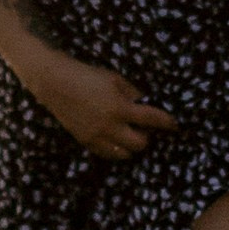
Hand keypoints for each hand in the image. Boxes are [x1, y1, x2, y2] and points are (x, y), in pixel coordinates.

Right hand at [37, 56, 177, 160]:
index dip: (166, 123)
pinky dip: (116, 149)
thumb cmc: (86, 75)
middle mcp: (109, 126)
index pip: (151, 119)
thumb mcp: (114, 79)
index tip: (174, 125)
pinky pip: (107, 154)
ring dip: (131, 145)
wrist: (54, 82)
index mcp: (119, 107)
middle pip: (140, 143)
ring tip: (130, 134)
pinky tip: (116, 139)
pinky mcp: (85, 141)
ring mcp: (96, 136)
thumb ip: (132, 93)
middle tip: (145, 128)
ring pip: (124, 153)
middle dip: (147, 136)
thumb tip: (144, 104)